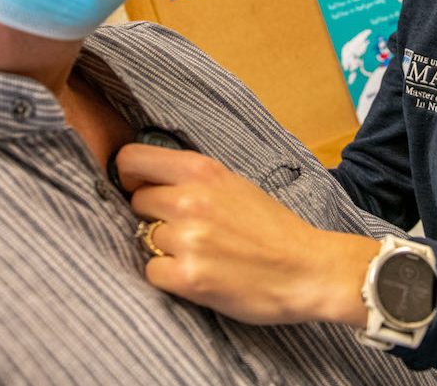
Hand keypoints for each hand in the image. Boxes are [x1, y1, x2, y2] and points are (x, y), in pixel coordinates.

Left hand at [115, 144, 378, 326]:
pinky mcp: (189, 277)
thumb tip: (148, 181)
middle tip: (184, 230)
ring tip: (199, 254)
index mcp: (202, 171)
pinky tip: (197, 275)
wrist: (308, 269)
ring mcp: (188, 239)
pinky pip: (152, 271)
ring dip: (165, 248)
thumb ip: (194, 179)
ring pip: (145, 239)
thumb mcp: (235, 185)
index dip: (128, 176)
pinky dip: (169, 277)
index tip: (137, 188)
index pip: (131, 159)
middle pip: (136, 202)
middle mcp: (190, 199)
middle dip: (153, 216)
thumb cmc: (274, 229)